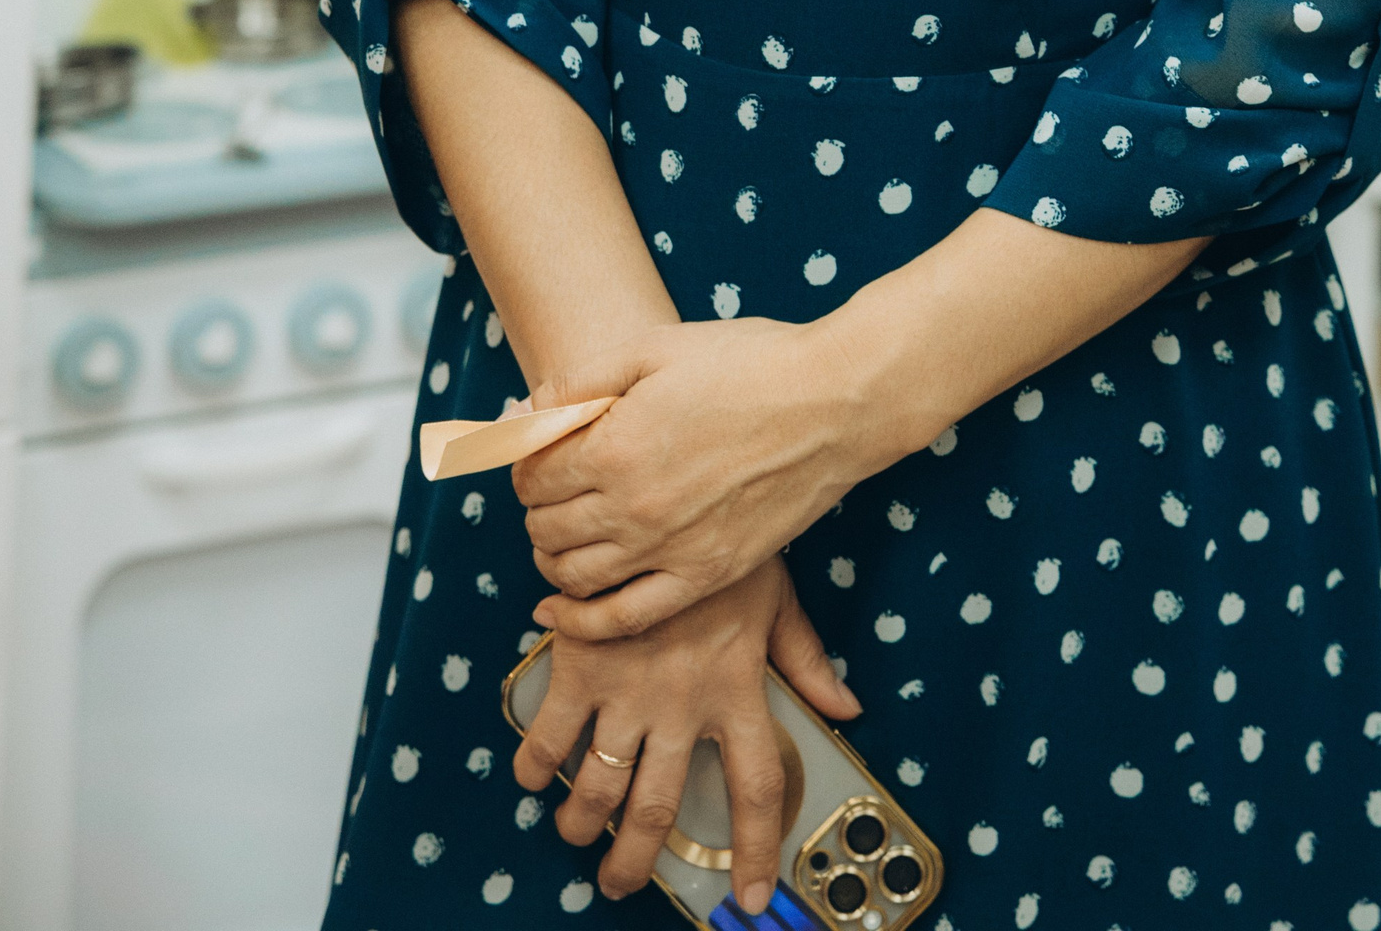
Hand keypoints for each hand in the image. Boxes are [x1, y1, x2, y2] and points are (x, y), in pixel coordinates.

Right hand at [514, 554, 857, 911]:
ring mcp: (628, 689)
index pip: (757, 788)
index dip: (754, 850)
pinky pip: (549, 737)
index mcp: (737, 689)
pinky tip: (532, 776)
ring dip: (582, 824)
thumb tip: (848, 708)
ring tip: (576, 834)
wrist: (665, 491)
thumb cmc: (725, 540)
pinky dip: (534, 766)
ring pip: (599, 790)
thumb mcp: (776, 596)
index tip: (748, 896)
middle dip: (633, 861)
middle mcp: (683, 704)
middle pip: (659, 810)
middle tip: (619, 882)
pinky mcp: (580, 665)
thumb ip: (807, 659)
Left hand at [517, 315, 881, 638]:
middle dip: (536, 505)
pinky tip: (559, 611)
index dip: (524, 459)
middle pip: (545, 526)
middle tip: (555, 485)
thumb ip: (579, 381)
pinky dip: (579, 622)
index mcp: (614, 446)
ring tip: (562, 533)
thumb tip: (520, 413)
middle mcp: (632, 508)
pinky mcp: (703, 578)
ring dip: (551, 556)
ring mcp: (668, 550)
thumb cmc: (749, 363)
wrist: (833, 402)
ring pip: (572, 576)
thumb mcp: (655, 348)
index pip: (531, 473)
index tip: (540, 448)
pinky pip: (620, 619)